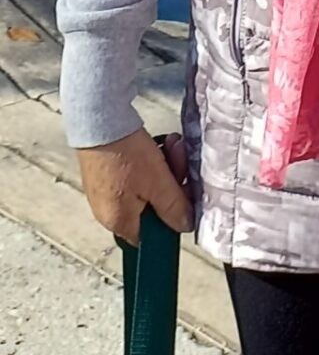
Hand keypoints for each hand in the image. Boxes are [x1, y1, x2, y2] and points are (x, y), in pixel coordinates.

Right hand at [76, 124, 194, 246]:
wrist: (97, 118)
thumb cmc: (125, 154)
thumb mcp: (157, 182)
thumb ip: (173, 207)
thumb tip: (184, 226)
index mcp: (118, 222)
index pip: (150, 236)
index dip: (170, 217)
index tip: (183, 195)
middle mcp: (108, 211)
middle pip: (151, 206)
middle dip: (171, 181)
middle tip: (179, 157)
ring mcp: (105, 190)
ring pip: (146, 185)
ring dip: (164, 165)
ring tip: (172, 143)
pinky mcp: (105, 171)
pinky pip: (134, 173)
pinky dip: (149, 159)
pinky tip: (159, 142)